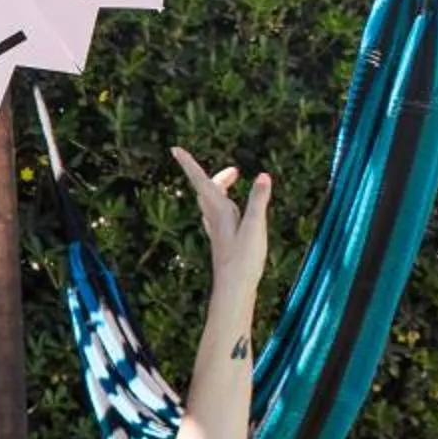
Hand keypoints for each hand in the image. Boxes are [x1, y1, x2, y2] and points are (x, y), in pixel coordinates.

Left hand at [172, 148, 270, 308]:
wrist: (234, 289)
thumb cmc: (243, 259)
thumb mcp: (255, 226)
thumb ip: (258, 200)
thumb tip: (263, 176)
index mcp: (218, 211)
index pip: (201, 181)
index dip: (188, 164)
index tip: (175, 149)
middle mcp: (214, 219)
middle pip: (208, 190)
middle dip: (218, 177)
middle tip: (235, 171)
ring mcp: (217, 230)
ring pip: (212, 203)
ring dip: (219, 189)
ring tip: (234, 182)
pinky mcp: (222, 240)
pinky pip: (218, 215)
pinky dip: (224, 204)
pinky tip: (230, 212)